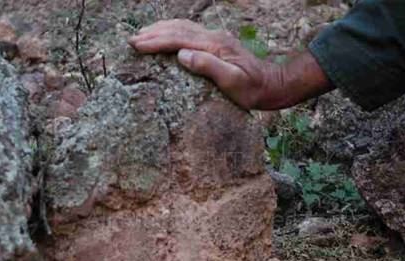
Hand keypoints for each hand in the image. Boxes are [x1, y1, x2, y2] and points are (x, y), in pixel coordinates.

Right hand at [128, 19, 276, 109]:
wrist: (272, 85)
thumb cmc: (253, 90)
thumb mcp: (233, 82)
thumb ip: (208, 66)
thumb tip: (182, 55)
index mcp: (215, 45)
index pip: (179, 39)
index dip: (156, 42)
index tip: (137, 45)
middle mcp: (214, 37)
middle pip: (177, 28)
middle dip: (153, 33)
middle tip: (131, 40)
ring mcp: (216, 38)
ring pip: (183, 26)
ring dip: (161, 29)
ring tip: (142, 34)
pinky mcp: (217, 43)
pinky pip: (190, 31)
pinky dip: (173, 30)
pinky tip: (166, 34)